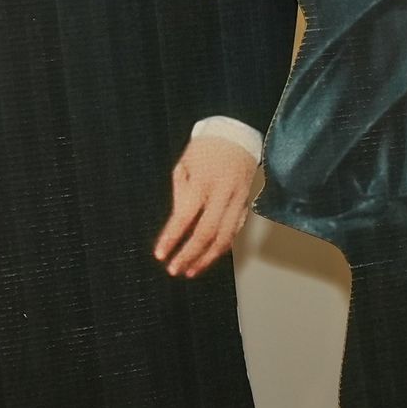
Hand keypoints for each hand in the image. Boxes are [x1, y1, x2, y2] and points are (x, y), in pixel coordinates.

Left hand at [155, 137, 260, 277]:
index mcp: (203, 182)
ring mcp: (238, 201)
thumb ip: (180, 194)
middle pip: (207, 233)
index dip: (171, 239)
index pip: (184, 218)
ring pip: (225, 238)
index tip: (160, 254)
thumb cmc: (206, 149)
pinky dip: (221, 247)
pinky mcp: (246, 204)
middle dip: (189, 255)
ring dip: (207, 258)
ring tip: (191, 271)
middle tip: (175, 269)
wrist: (237, 137)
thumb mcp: (184, 165)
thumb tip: (178, 226)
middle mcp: (223, 194)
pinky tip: (209, 256)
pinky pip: (235, 232)